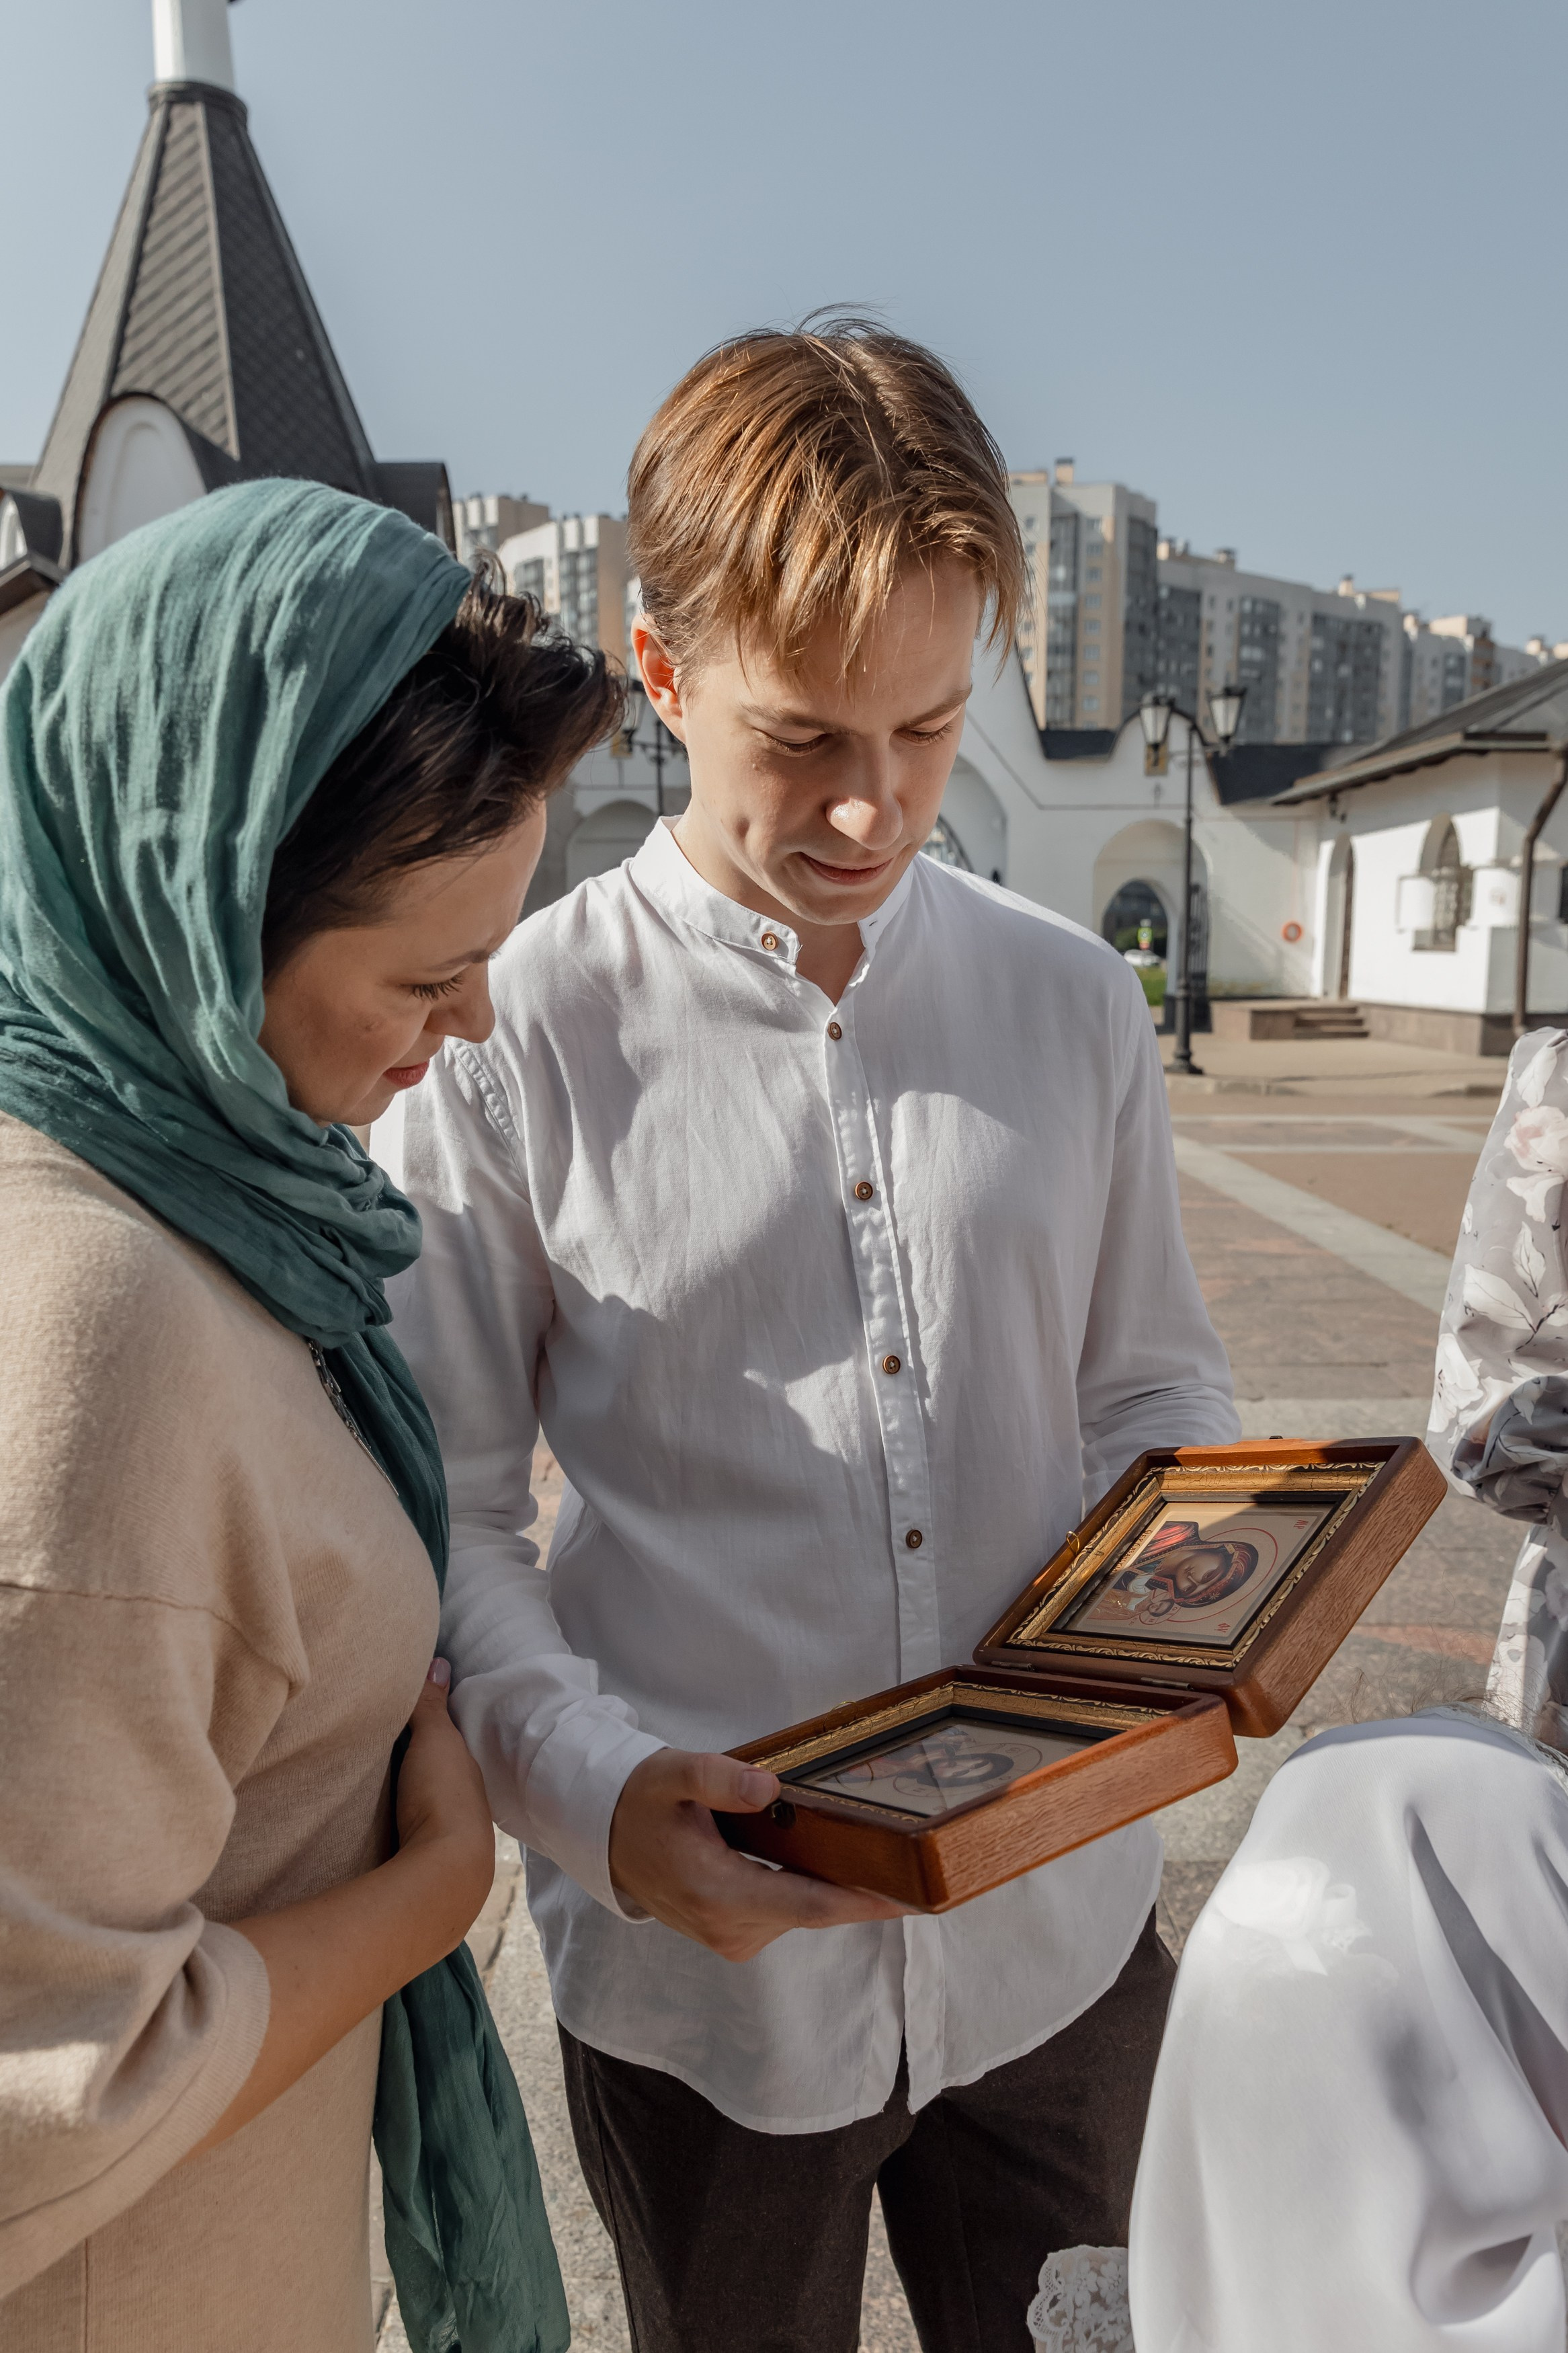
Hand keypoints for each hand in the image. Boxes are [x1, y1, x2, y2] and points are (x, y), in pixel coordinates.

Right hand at [394, 1659, 494, 1949]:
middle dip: (412, 1767)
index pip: (446, 1744)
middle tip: (374, 1750)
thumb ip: (432, 1705)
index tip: (402, 1718)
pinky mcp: (415, 1864)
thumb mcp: (436, 1739)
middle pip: (431, 1778)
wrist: (444, 1872)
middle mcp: (459, 1805)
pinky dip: (389, 1825)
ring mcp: (440, 1839)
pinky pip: (401, 1834)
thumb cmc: (443, 1796)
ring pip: (418, 1809)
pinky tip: (369, 1826)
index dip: (427, 1730)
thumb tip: (440, 1662)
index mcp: (465, 1773)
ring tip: (365, 1787)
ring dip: (401, 1799)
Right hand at [608, 1748, 908, 1962]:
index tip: (911, 1897)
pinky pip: (787, 1913)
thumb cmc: (642, 1800)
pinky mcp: (733, 1936)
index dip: (862, 1902)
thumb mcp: (672, 1774)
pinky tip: (835, 1863)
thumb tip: (769, 1787)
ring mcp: (730, 1937)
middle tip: (919, 1865)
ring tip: (884, 1857)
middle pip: (814, 1910)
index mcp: (715, 1891)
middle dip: (864, 1890)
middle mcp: (727, 1926)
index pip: (806, 1903)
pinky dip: (812, 1891)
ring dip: (838, 1888)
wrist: (605, 1836)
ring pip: (804, 1912)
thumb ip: (719, 1777)